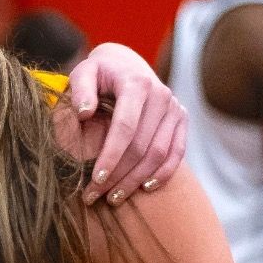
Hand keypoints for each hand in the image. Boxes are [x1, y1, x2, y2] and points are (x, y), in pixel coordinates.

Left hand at [65, 43, 186, 206]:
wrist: (125, 64)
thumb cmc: (98, 74)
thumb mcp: (83, 73)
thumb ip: (81, 89)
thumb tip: (84, 112)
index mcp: (136, 84)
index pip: (125, 126)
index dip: (111, 155)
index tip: (95, 179)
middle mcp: (161, 95)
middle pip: (142, 145)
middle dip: (118, 175)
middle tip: (94, 196)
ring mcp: (174, 108)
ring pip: (159, 153)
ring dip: (136, 180)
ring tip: (113, 198)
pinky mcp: (181, 119)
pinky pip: (177, 152)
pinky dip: (163, 173)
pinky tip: (144, 188)